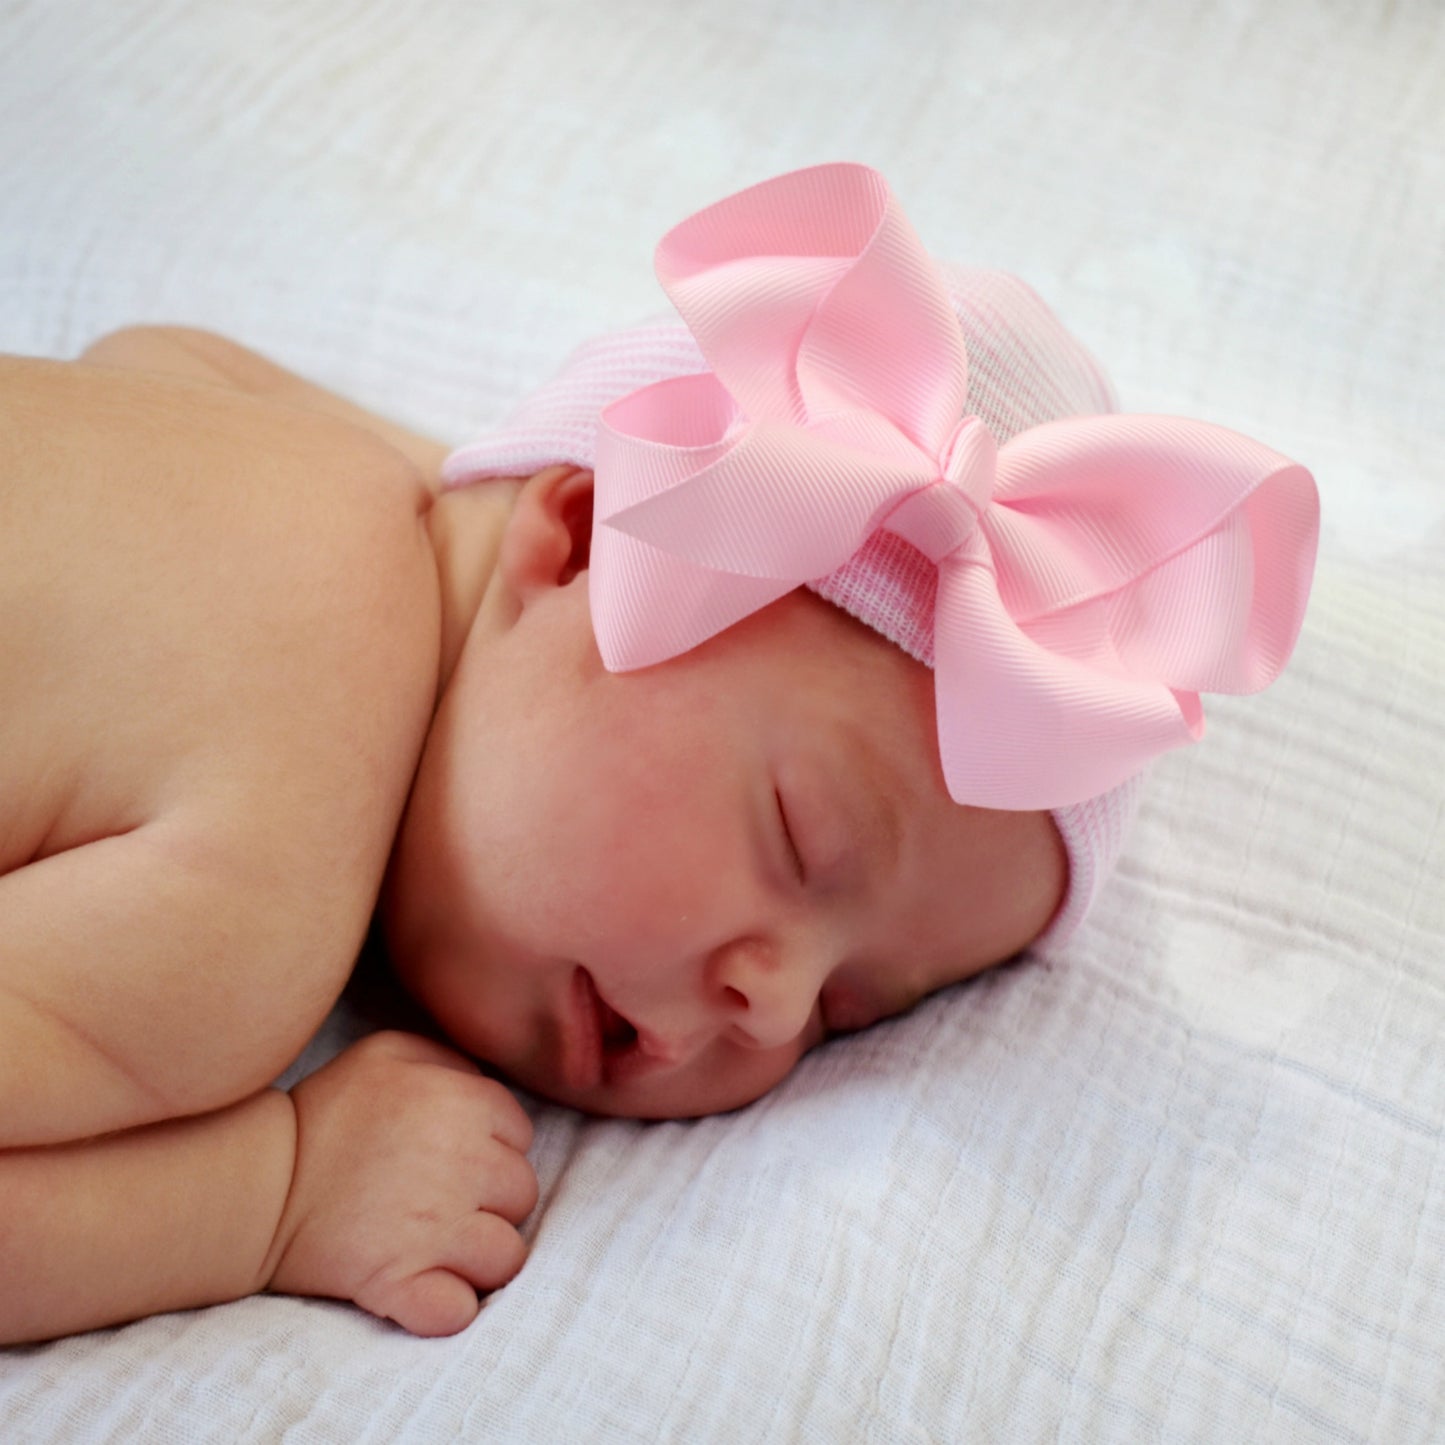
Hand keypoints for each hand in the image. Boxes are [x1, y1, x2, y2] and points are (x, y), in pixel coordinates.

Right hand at [266, 1031, 536, 1335]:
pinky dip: (448, 1308)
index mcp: (462, 1104)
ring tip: (441, 1247)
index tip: (457, 1157)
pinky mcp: (398, 1282)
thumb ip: (448, 1060)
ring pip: (505, 1257)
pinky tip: (428, 1290)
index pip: (520, 1135)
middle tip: (444, 1201)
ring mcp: (434, 1230)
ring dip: (480, 1258)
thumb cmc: (325, 1112)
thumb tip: (484, 1084)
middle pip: (521, 1195)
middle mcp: (462, 1165)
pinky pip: (457, 1310)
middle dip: (492, 1201)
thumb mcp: (386, 1053)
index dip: (493, 1148)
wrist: (255, 1180)